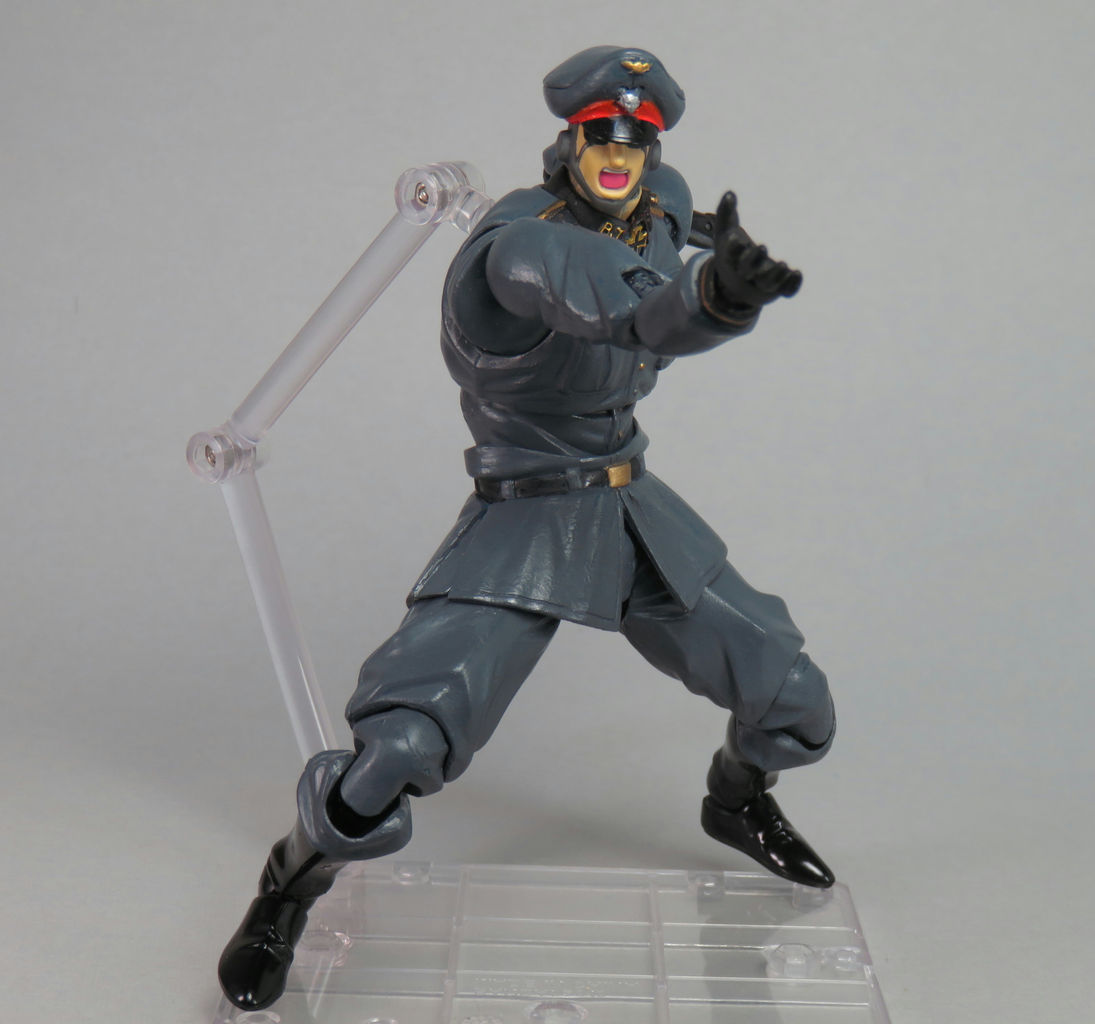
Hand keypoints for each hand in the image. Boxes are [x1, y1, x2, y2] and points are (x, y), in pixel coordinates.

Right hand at [710, 191, 801, 308]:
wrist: (735, 286)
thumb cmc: (732, 253)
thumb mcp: (724, 233)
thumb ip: (725, 213)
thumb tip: (730, 193)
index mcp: (732, 259)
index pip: (730, 254)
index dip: (733, 247)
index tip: (736, 238)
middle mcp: (746, 274)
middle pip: (747, 271)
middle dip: (753, 261)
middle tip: (763, 246)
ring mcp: (761, 284)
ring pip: (767, 284)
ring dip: (775, 276)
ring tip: (783, 265)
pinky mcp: (776, 290)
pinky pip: (785, 292)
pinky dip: (792, 286)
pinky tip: (797, 272)